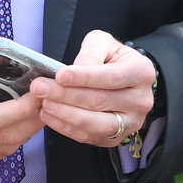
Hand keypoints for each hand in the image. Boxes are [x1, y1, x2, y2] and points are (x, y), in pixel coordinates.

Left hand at [30, 30, 156, 147]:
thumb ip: (90, 53)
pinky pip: (88, 136)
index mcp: (142, 73)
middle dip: (65, 95)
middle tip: (40, 88)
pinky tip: (49, 115)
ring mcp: (130, 122)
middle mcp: (141, 101)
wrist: (124, 79)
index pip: (111, 77)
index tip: (60, 75)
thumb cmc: (112, 59)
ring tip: (43, 103)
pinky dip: (65, 127)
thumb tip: (72, 72)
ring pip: (94, 124)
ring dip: (64, 114)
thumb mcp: (104, 44)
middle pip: (99, 101)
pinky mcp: (115, 137)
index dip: (84, 77)